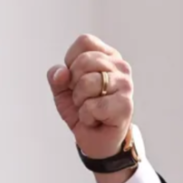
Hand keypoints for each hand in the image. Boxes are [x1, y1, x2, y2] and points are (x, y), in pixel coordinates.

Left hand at [47, 34, 135, 182]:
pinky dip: (86, 116)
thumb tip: (61, 73)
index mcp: (106, 57)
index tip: (74, 79)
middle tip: (82, 98)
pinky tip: (95, 120)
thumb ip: (57, 77)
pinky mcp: (125, 105)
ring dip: (80, 101)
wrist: (96, 140)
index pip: (84, 42)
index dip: (71, 61)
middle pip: (84, 60)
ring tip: (89, 109)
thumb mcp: (62, 91)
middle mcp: (120, 67)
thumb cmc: (83, 111)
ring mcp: (125, 84)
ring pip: (87, 82)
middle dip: (73, 84)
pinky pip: (93, 106)